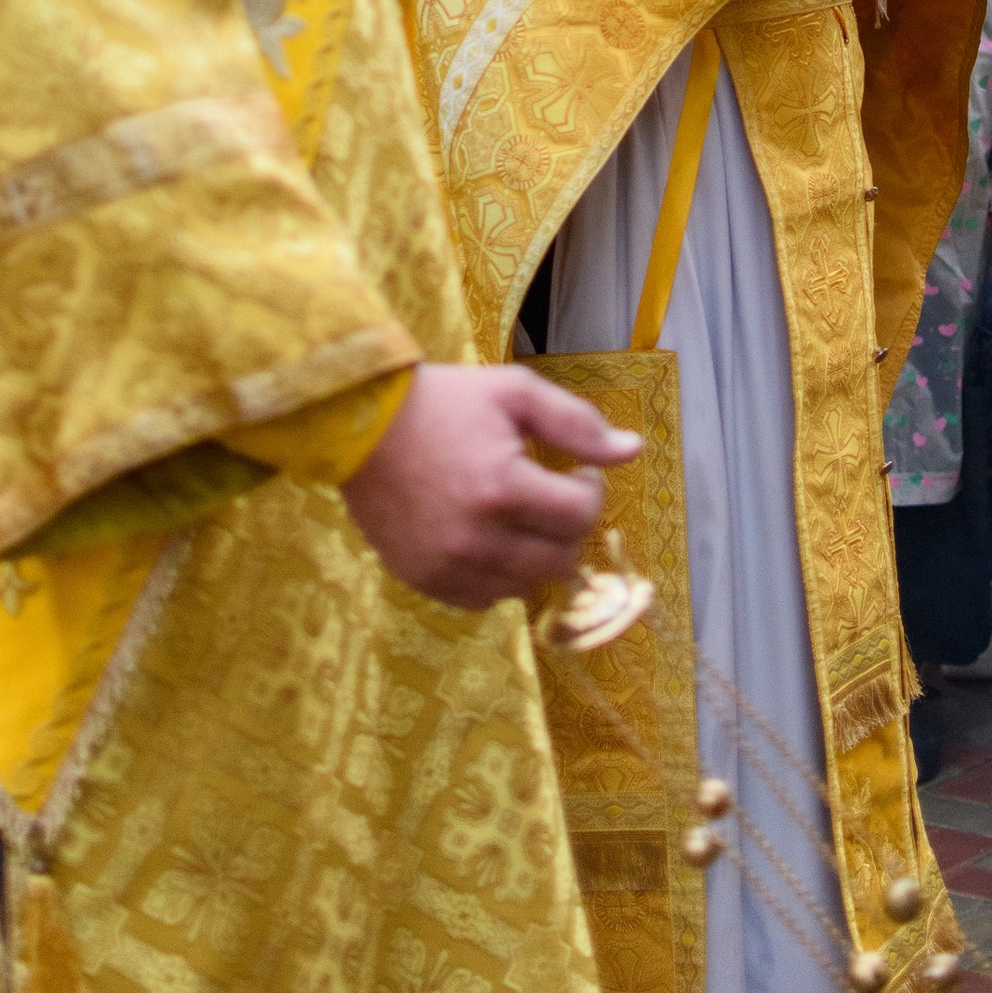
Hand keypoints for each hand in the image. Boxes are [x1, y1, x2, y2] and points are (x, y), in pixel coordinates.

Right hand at [340, 362, 640, 609]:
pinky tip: (487, 537)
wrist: (357, 424)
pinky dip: (498, 575)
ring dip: (536, 554)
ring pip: (526, 585)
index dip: (591, 492)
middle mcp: (476, 536)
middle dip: (568, 527)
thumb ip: (577, 423)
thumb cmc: (443, 401)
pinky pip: (484, 599)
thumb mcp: (513, 392)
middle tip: (552, 497)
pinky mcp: (423, 579)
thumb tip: (634, 450)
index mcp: (502, 486)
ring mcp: (447, 565)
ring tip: (518, 515)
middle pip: (559, 560)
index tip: (579, 474)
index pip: (580, 516)